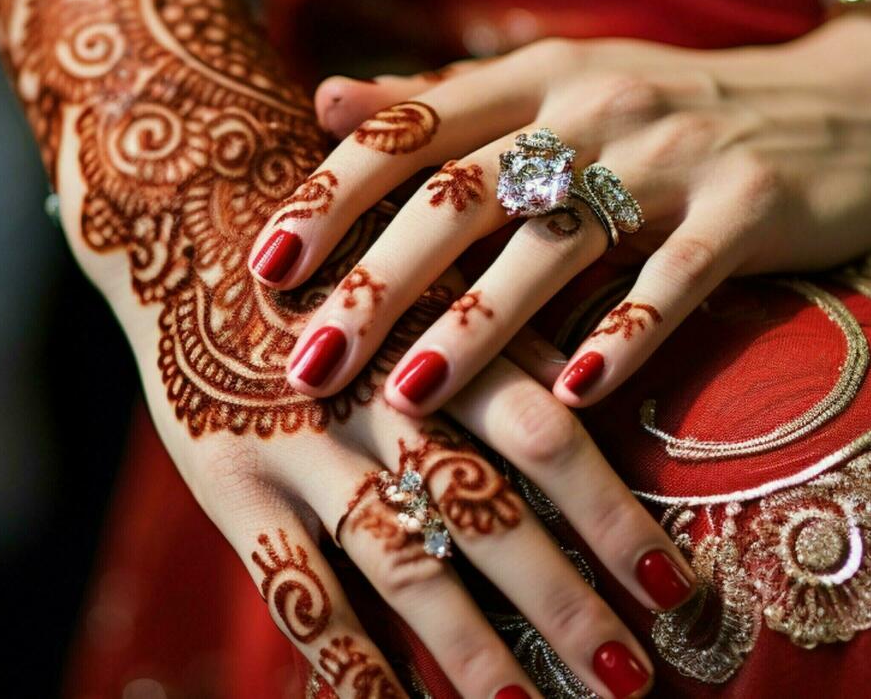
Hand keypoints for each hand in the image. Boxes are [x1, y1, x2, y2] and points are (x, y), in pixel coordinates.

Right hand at [79, 192, 682, 698]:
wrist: (196, 218)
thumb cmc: (352, 255)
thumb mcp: (439, 269)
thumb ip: (515, 340)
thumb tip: (612, 407)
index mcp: (446, 336)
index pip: (547, 437)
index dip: (611, 517)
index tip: (674, 590)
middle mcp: (380, 396)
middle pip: (485, 514)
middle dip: (562, 606)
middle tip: (629, 681)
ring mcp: (303, 446)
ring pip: (399, 563)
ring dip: (471, 651)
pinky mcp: (234, 486)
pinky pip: (298, 593)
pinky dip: (350, 662)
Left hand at [249, 11, 870, 413]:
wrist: (854, 108)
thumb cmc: (679, 113)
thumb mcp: (564, 86)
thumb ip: (450, 100)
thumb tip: (328, 100)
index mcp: (540, 77)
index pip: (414, 127)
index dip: (335, 195)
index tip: (266, 266)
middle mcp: (598, 105)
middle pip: (465, 192)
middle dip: (379, 282)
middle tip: (309, 359)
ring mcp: (679, 154)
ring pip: (557, 244)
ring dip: (479, 327)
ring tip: (409, 398)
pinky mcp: (752, 208)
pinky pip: (675, 281)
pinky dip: (623, 338)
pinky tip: (573, 399)